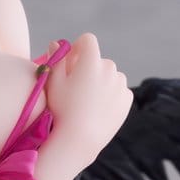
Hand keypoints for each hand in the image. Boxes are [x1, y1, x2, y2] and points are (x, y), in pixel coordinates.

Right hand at [45, 33, 132, 166]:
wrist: (81, 139)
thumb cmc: (62, 109)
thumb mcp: (53, 83)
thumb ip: (56, 60)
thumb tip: (56, 43)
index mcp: (91, 61)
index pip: (88, 40)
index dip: (77, 47)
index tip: (70, 62)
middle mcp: (110, 69)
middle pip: (98, 60)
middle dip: (88, 67)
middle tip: (76, 87)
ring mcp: (120, 84)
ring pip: (109, 75)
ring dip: (100, 80)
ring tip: (87, 100)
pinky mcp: (127, 98)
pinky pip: (118, 89)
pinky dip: (109, 93)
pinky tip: (97, 107)